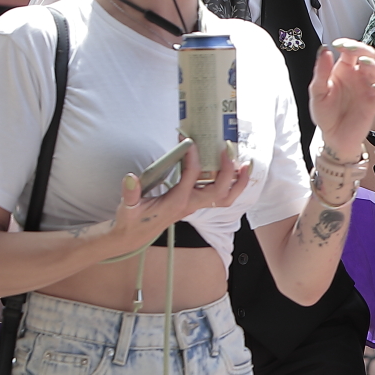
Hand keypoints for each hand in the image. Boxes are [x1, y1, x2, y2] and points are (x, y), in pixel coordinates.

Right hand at [111, 142, 249, 249]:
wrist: (134, 235)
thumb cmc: (132, 220)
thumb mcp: (127, 208)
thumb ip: (130, 193)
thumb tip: (130, 177)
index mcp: (176, 202)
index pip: (191, 176)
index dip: (192, 156)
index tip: (188, 139)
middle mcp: (191, 204)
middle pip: (219, 191)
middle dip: (227, 171)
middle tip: (227, 150)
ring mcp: (195, 205)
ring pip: (225, 198)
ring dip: (238, 183)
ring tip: (246, 165)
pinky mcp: (195, 204)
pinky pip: (220, 197)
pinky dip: (231, 185)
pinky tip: (234, 171)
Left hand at [310, 39, 374, 161]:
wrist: (333, 137)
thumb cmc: (325, 114)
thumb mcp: (317, 92)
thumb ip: (321, 72)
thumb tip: (325, 50)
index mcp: (343, 70)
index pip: (349, 51)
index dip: (347, 44)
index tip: (339, 45)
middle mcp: (358, 76)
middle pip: (368, 55)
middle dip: (363, 50)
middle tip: (355, 51)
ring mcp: (367, 88)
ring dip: (373, 66)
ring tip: (364, 65)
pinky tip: (374, 88)